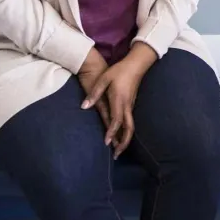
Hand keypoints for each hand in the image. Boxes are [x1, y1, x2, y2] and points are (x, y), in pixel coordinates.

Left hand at [81, 43, 156, 158]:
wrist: (136, 64)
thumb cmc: (118, 71)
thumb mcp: (104, 79)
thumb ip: (94, 94)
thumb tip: (84, 107)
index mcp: (119, 100)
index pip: (116, 120)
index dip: (111, 133)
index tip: (106, 143)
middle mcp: (127, 106)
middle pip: (129, 128)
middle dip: (123, 143)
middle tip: (116, 155)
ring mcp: (131, 106)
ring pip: (131, 126)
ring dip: (125, 139)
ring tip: (118, 150)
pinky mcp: (131, 104)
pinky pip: (130, 122)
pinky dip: (126, 132)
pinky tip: (120, 136)